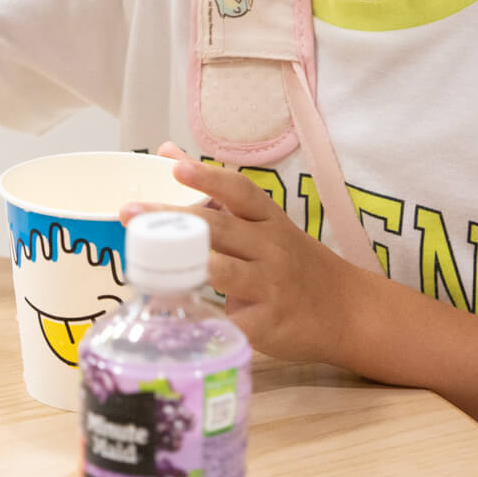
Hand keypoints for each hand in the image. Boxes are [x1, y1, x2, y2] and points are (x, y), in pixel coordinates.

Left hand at [122, 143, 375, 364]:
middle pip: (219, 229)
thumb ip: (216, 193)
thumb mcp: (264, 223)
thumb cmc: (294, 262)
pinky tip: (174, 316)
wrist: (347, 310)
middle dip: (172, 220)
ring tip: (145, 263)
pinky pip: (232, 320)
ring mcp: (271, 286)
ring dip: (183, 266)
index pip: (239, 192)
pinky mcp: (268, 323)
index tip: (176, 168)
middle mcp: (271, 248)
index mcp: (268, 221)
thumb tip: (169, 153)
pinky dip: (205, 319)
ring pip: (223, 272)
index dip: (207, 178)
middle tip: (130, 213)